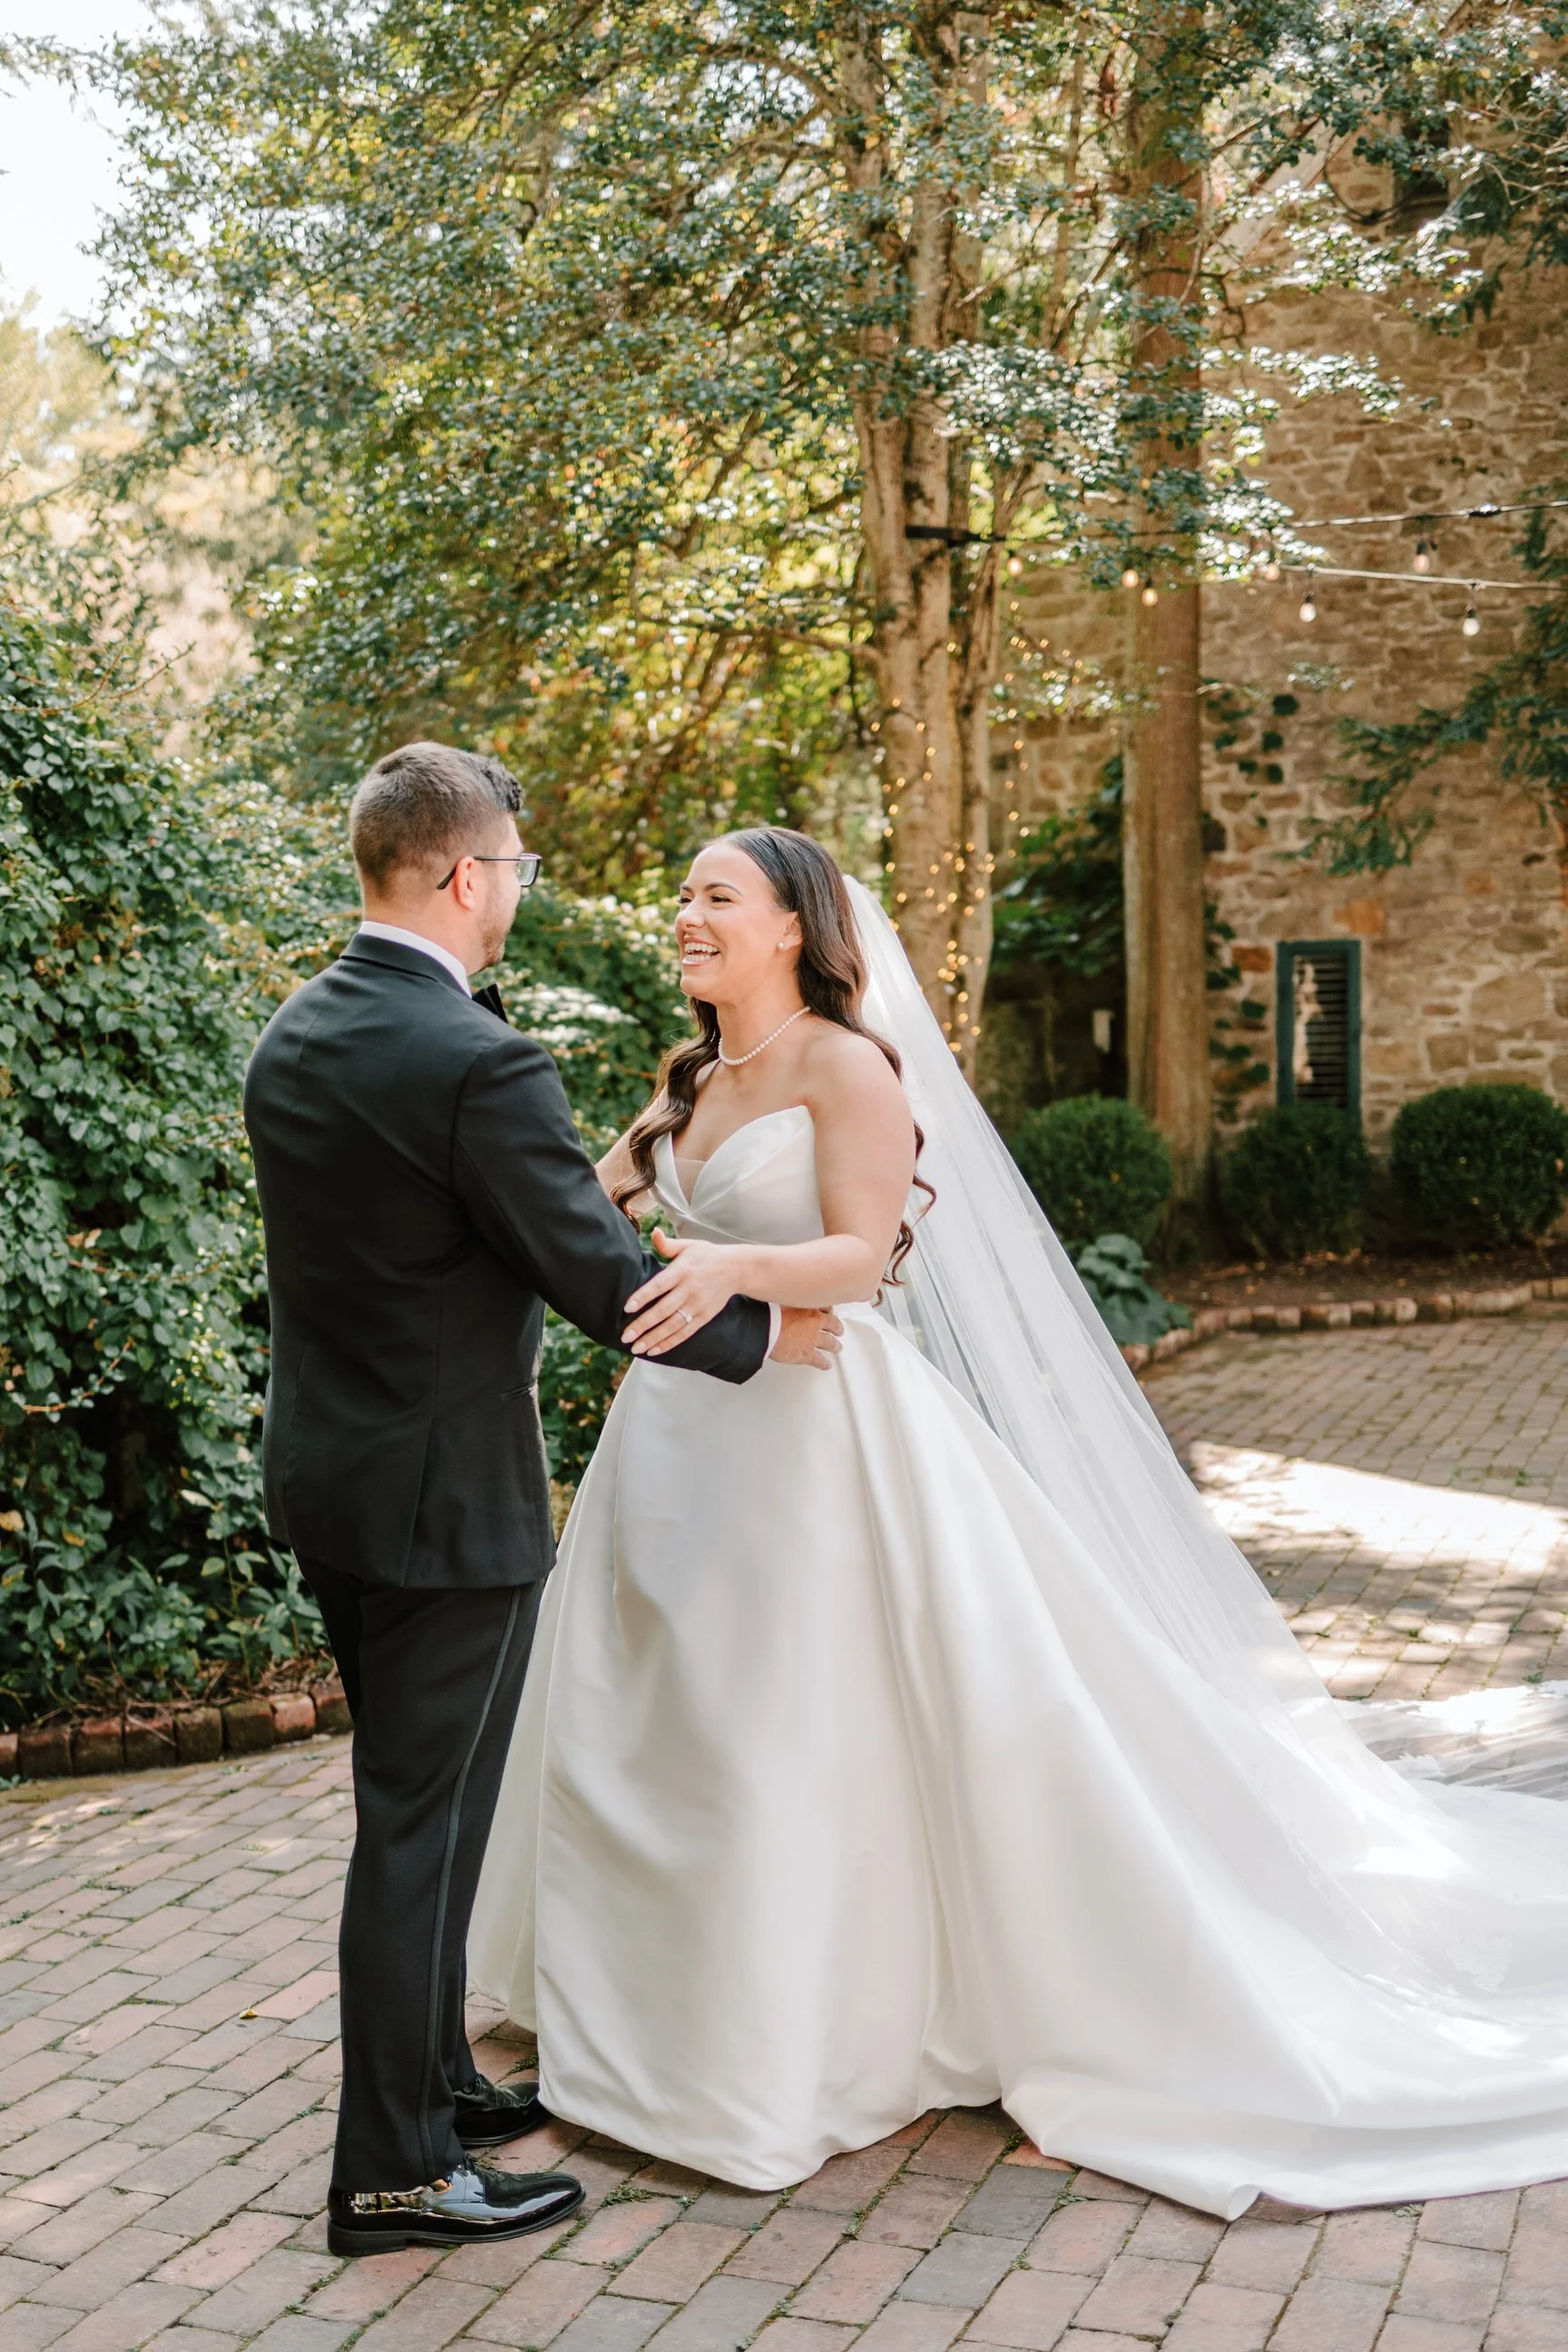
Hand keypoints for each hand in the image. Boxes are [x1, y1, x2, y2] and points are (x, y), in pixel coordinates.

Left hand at [622, 1231, 746, 1355]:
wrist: (737, 1269)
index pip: (659, 1285)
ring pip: (673, 1325)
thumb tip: (653, 1232)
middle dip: (643, 1324)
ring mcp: (697, 1306)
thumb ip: (667, 1244)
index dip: (643, 1296)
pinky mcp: (703, 1317)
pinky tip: (654, 1350)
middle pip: (663, 1310)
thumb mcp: (688, 1246)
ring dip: (654, 1338)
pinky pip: (685, 1333)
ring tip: (636, 1348)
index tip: (627, 1307)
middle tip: (625, 1336)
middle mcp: (689, 1290)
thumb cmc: (706, 1255)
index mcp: (682, 1271)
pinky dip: (669, 1343)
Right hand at [770, 1306, 843, 1370]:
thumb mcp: (782, 1300)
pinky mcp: (805, 1354)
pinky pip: (818, 1360)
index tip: (829, 1313)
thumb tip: (785, 1299)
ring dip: (835, 1346)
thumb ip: (789, 1301)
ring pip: (830, 1343)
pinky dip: (824, 1363)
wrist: (765, 1330)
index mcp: (809, 1308)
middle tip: (838, 1330)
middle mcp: (814, 1324)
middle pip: (833, 1325)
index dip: (829, 1311)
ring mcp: (811, 1340)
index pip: (826, 1308)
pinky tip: (827, 1365)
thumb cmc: (769, 1315)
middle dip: (837, 1328)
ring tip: (837, 1348)